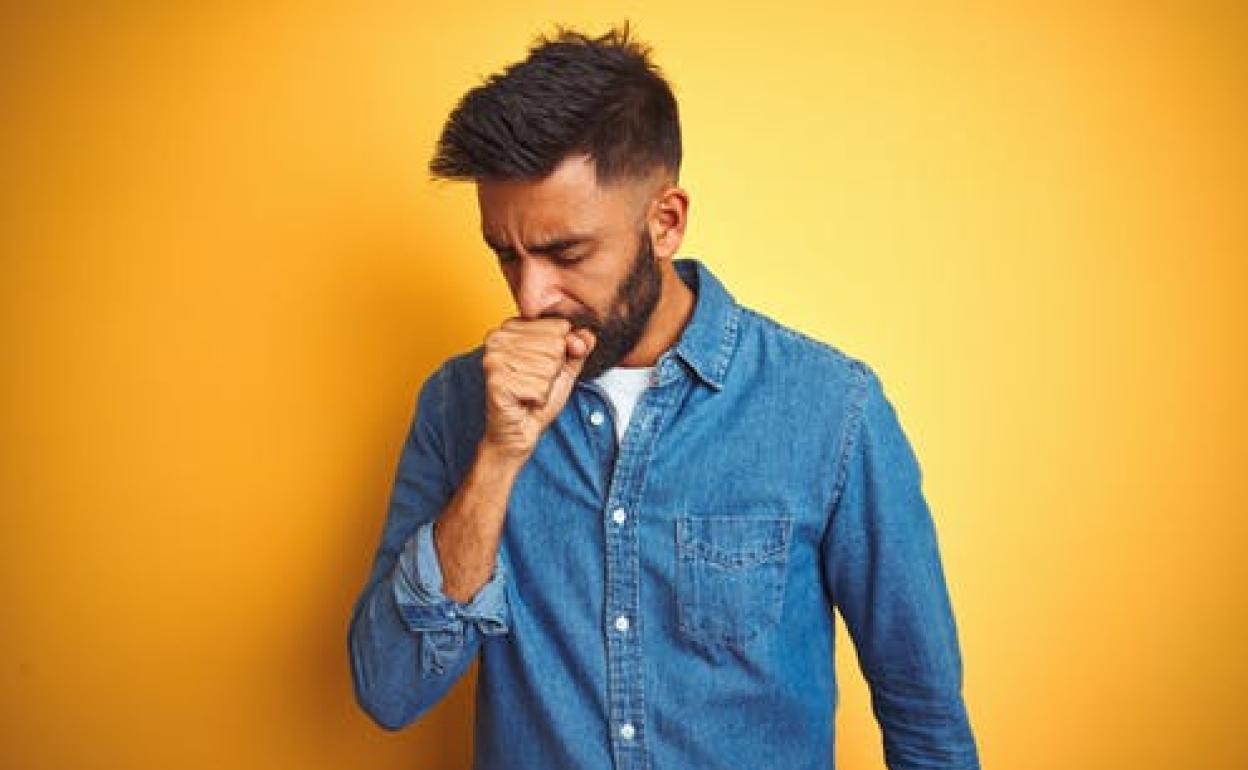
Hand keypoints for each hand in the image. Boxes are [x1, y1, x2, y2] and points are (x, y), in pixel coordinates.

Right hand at [480, 317, 595, 460]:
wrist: (517, 431)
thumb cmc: (536, 399)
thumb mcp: (564, 369)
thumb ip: (578, 349)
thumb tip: (587, 335)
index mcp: (512, 327)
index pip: (559, 326)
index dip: (561, 352)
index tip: (542, 368)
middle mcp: (498, 337)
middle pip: (555, 345)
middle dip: (553, 370)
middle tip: (534, 383)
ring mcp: (494, 358)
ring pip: (548, 365)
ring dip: (545, 386)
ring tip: (528, 392)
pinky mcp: (496, 380)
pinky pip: (539, 386)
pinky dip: (538, 398)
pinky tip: (524, 401)